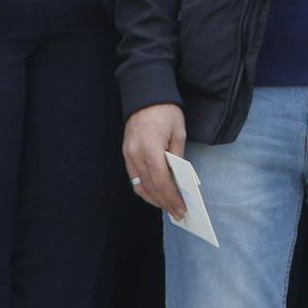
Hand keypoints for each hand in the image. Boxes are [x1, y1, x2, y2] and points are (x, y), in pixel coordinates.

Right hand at [123, 103, 189, 220]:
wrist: (146, 94)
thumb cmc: (166, 112)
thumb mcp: (179, 133)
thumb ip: (178, 157)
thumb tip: (180, 180)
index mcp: (150, 149)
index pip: (161, 182)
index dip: (172, 198)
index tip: (181, 209)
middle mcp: (135, 155)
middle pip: (150, 187)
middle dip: (164, 203)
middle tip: (177, 213)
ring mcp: (128, 155)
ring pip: (139, 186)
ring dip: (154, 199)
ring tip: (168, 207)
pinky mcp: (126, 154)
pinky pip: (134, 178)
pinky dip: (145, 189)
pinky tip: (156, 194)